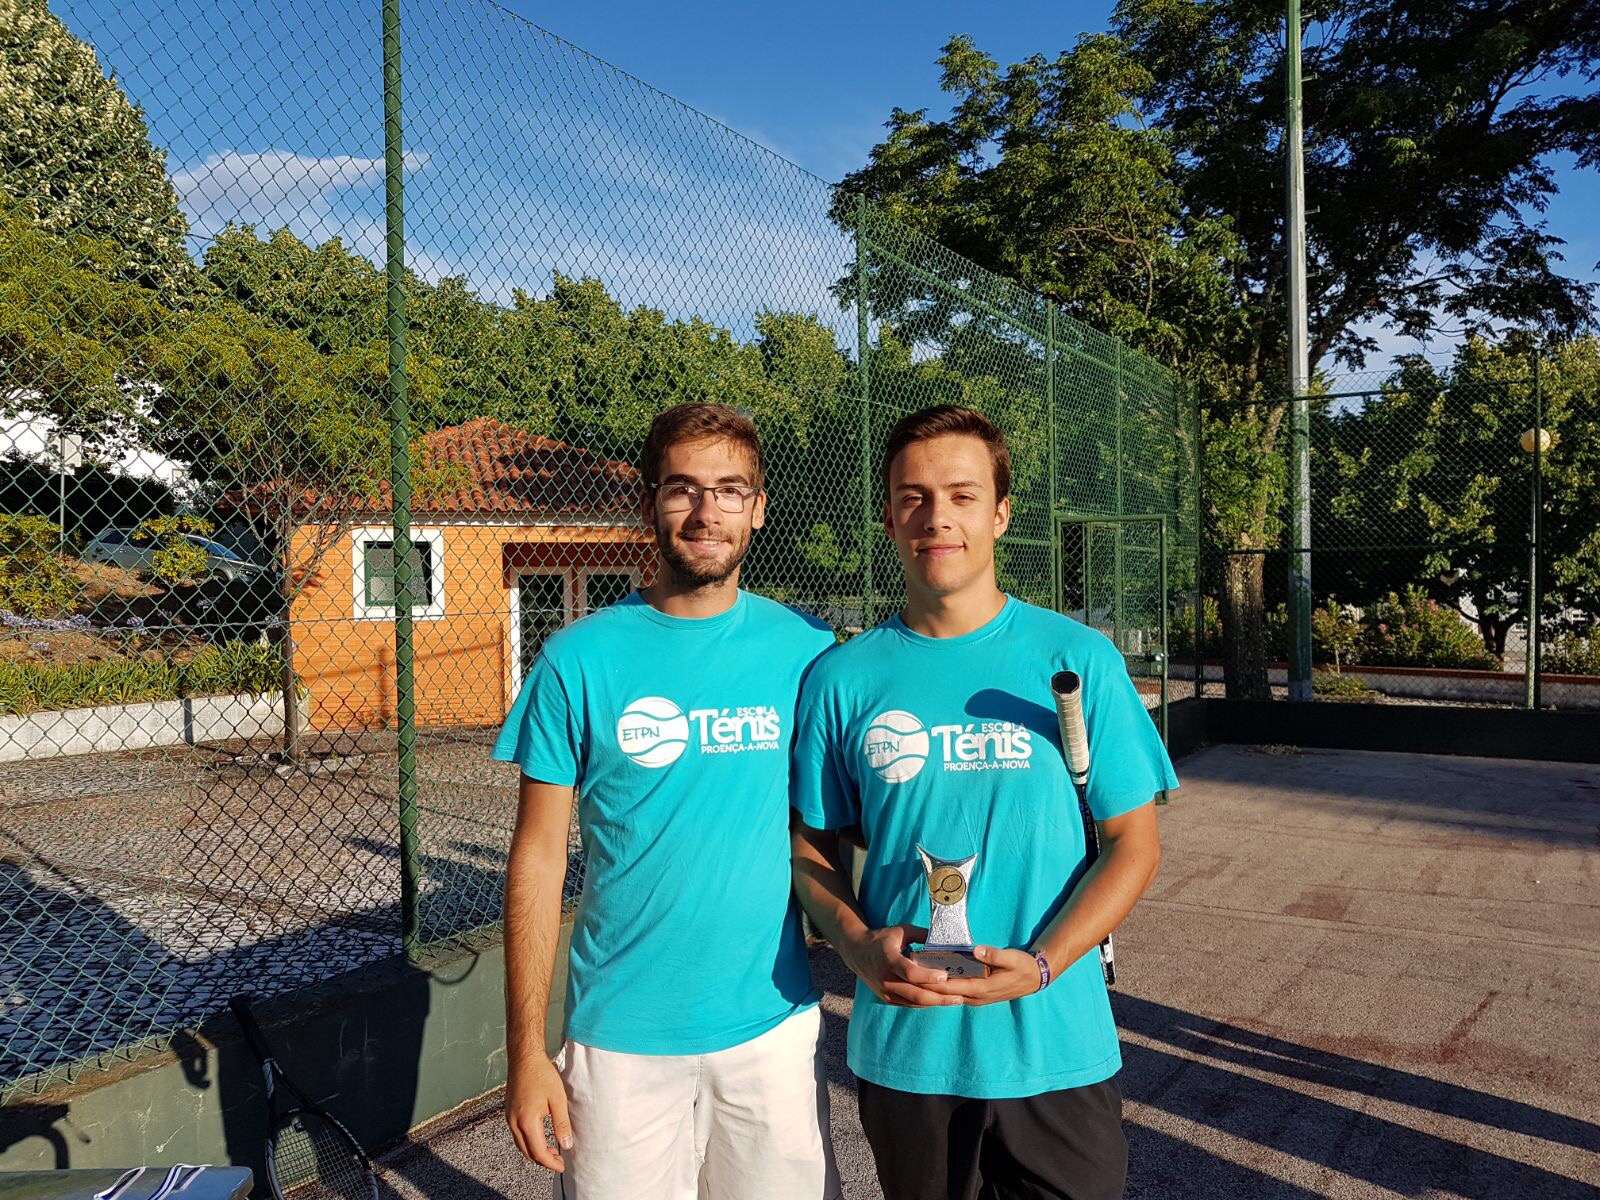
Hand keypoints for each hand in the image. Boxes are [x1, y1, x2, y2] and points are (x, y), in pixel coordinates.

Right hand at [505, 1054, 572, 1171]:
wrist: (524, 1058)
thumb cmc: (542, 1075)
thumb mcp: (558, 1100)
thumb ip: (562, 1125)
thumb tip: (566, 1145)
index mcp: (527, 1122)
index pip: (538, 1152)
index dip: (551, 1162)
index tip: (562, 1166)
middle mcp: (514, 1123)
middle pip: (527, 1152)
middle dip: (543, 1160)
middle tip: (559, 1161)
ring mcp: (509, 1118)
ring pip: (521, 1145)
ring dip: (535, 1152)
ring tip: (552, 1151)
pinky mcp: (509, 1112)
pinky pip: (517, 1135)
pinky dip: (528, 1142)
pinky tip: (540, 1138)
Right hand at [841, 924, 965, 1007]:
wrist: (857, 953)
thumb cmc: (882, 939)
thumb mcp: (901, 931)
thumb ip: (922, 935)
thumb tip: (945, 939)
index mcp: (889, 960)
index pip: (910, 972)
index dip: (928, 976)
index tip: (945, 975)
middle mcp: (886, 979)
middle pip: (916, 993)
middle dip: (940, 997)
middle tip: (960, 996)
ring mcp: (886, 991)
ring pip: (915, 1002)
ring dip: (937, 1003)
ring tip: (956, 1000)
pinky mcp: (887, 998)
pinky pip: (910, 1004)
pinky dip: (926, 1003)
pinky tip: (940, 1001)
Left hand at [923, 945, 1041, 1005]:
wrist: (1034, 978)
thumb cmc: (1023, 966)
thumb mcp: (1012, 958)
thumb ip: (994, 954)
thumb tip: (976, 950)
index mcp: (981, 988)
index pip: (950, 987)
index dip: (932, 982)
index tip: (916, 973)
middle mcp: (975, 997)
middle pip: (944, 994)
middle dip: (925, 986)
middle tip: (906, 974)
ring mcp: (975, 998)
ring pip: (948, 996)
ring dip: (931, 988)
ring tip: (912, 977)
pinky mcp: (975, 994)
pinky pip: (954, 993)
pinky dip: (941, 988)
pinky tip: (929, 979)